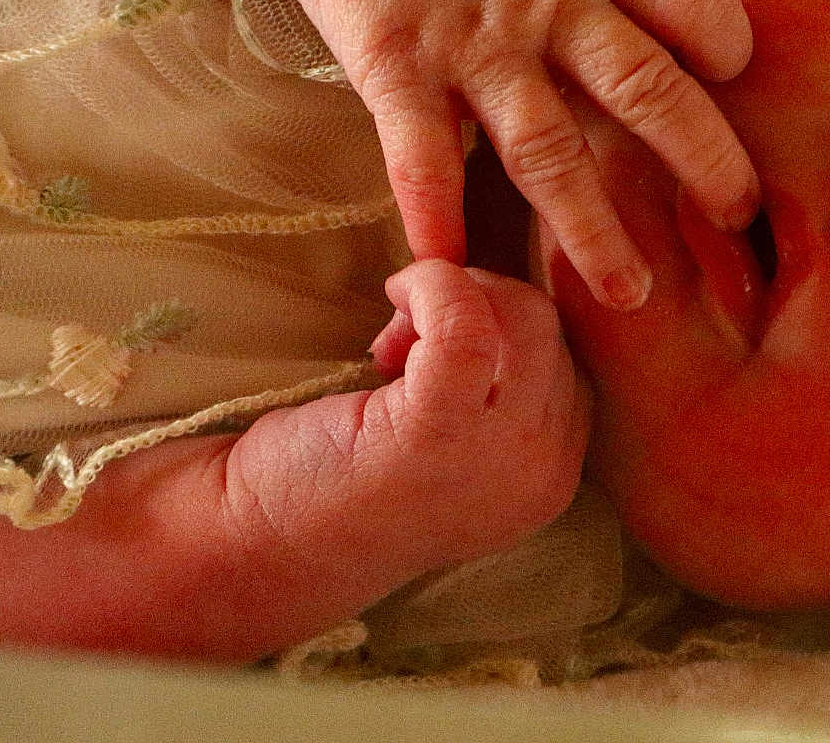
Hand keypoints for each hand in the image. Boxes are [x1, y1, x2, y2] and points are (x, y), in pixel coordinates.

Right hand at [280, 0, 757, 308]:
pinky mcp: (399, 69)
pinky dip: (436, 219)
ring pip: (549, 151)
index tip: (745, 83)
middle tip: (741, 220)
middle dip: (703, 162)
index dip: (729, 41)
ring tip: (630, 294)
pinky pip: (423, 160)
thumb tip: (693, 21)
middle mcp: (549, 2)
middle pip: (646, 89)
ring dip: (592, 230)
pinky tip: (452, 272)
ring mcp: (475, 43)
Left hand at [359, 261, 592, 564]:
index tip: (430, 349)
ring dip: (454, 295)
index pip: (566, 359)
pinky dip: (430, 286)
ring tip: (393, 339)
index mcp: (550, 479)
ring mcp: (498, 455)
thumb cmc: (343, 483)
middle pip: (550, 329)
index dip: (503, 329)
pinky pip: (466, 319)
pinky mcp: (438, 429)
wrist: (263, 544)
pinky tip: (393, 297)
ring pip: (522, 317)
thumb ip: (498, 396)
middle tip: (404, 339)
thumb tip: (497, 299)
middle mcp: (542, 473)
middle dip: (482, 305)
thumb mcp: (458, 449)